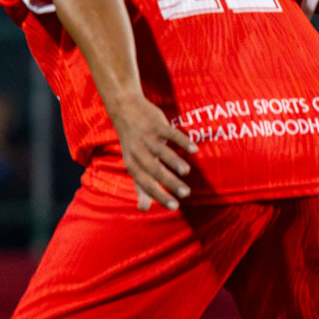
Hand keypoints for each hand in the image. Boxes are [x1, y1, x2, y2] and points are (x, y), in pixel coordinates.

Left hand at [111, 92, 196, 211]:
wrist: (124, 109)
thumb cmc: (132, 143)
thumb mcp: (133, 163)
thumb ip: (140, 186)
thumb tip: (142, 209)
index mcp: (132, 163)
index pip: (145, 183)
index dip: (158, 195)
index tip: (174, 207)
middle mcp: (138, 151)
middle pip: (153, 169)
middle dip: (169, 182)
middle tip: (186, 194)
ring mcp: (147, 137)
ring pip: (161, 151)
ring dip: (174, 161)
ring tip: (186, 172)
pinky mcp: (156, 123)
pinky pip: (170, 133)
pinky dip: (182, 141)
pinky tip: (194, 149)